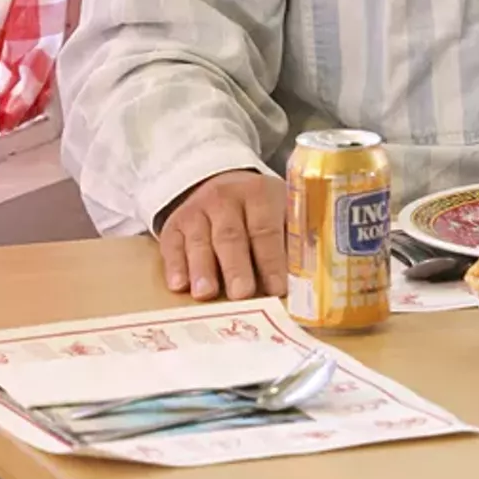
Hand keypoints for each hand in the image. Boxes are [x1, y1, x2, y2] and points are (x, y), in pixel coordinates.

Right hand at [158, 170, 286, 300]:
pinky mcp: (174, 225)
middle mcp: (224, 198)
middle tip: (241, 294)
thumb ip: (291, 241)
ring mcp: (196, 210)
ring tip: (206, 293)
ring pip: (200, 241)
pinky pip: (172, 245)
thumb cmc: (259, 211)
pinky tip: (178, 285)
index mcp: (259, 195)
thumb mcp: (280, 212)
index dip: (271, 261)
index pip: (265, 230)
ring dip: (202, 269)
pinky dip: (175, 266)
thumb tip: (306, 281)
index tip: (276, 289)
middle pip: (231, 236)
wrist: (220, 185)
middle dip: (236, 267)